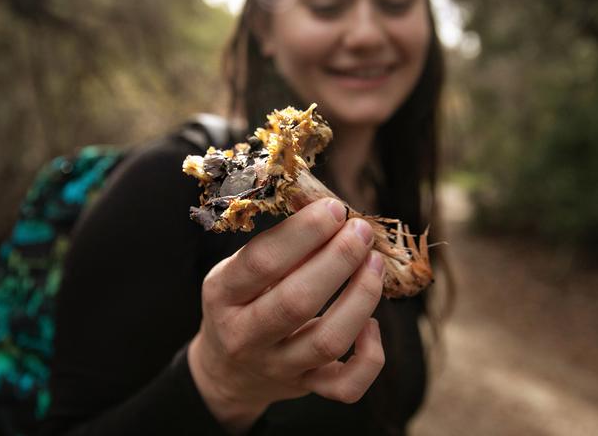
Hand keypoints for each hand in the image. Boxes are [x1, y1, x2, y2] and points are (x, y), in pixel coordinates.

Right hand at [188, 198, 385, 433]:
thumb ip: (276, 247)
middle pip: (296, 302)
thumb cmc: (239, 304)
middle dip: (338, 260)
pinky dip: (369, 356)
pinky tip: (371, 324)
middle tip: (361, 231)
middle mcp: (245, 336)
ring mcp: (278, 367)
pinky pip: (347, 386)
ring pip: (327, 342)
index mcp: (222, 295)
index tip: (333, 209)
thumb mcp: (236, 272)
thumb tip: (330, 211)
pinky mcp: (307, 387)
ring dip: (360, 298)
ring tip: (375, 263)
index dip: (303, 232)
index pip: (262, 261)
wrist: (226, 372)